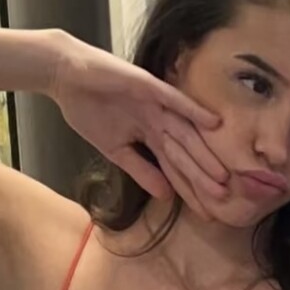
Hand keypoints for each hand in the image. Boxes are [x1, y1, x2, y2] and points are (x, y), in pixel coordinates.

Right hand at [52, 35, 229, 217]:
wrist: (66, 77)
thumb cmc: (88, 110)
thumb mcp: (115, 150)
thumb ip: (140, 170)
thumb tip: (165, 196)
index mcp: (151, 136)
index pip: (174, 168)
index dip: (190, 190)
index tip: (207, 212)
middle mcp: (159, 121)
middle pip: (185, 154)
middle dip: (202, 177)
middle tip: (223, 199)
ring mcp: (156, 104)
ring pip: (184, 133)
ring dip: (202, 153)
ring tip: (222, 175)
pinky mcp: (148, 86)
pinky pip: (174, 100)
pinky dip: (193, 110)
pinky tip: (213, 123)